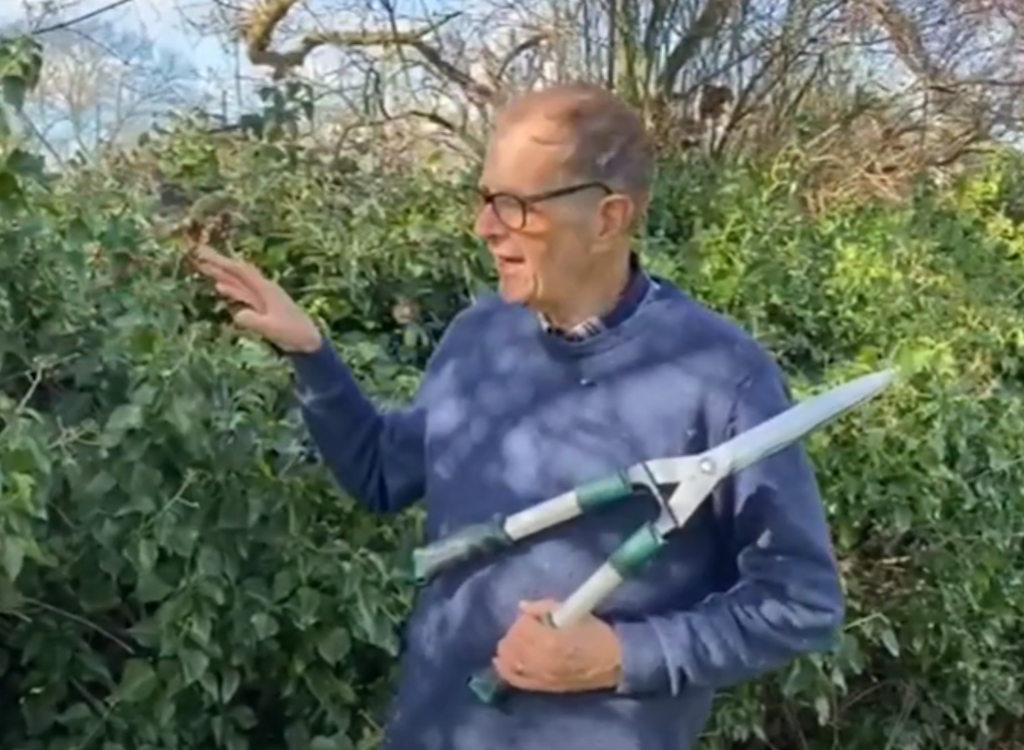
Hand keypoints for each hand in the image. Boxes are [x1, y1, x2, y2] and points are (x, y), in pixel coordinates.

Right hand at [189, 245, 322, 353]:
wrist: (309, 341)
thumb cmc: (293, 334)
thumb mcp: (271, 328)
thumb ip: (253, 321)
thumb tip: (237, 315)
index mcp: (266, 289)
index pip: (240, 271)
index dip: (221, 262)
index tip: (203, 254)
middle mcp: (263, 289)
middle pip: (237, 272)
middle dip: (217, 263)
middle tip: (197, 253)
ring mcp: (263, 297)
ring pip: (238, 282)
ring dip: (221, 274)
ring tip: (203, 267)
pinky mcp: (262, 307)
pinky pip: (243, 295)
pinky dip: (231, 290)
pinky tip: (220, 287)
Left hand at [492, 599, 621, 692]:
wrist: (614, 663)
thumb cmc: (596, 634)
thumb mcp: (574, 612)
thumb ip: (545, 607)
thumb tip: (522, 606)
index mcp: (550, 640)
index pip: (522, 626)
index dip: (526, 617)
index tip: (535, 615)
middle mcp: (540, 660)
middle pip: (511, 644)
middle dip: (515, 632)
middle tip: (525, 626)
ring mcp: (540, 676)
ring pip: (509, 663)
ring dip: (508, 649)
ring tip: (512, 641)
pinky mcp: (543, 687)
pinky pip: (516, 680)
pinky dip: (505, 669)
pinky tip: (501, 661)